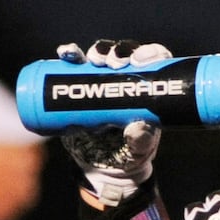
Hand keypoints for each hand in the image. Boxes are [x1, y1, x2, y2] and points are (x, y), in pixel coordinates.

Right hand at [56, 39, 171, 204]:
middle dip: (119, 51)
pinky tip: (65, 54)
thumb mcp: (138, 150)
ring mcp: (101, 81)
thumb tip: (137, 128)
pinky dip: (69, 57)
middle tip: (114, 62)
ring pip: (100, 56)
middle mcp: (126, 79)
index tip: (141, 59)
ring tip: (92, 59)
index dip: (150, 53)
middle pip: (125, 54)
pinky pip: (73, 67)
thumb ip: (141, 141)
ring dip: (97, 51)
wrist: (102, 168)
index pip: (154, 62)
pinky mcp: (79, 86)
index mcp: (148, 89)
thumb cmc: (129, 155)